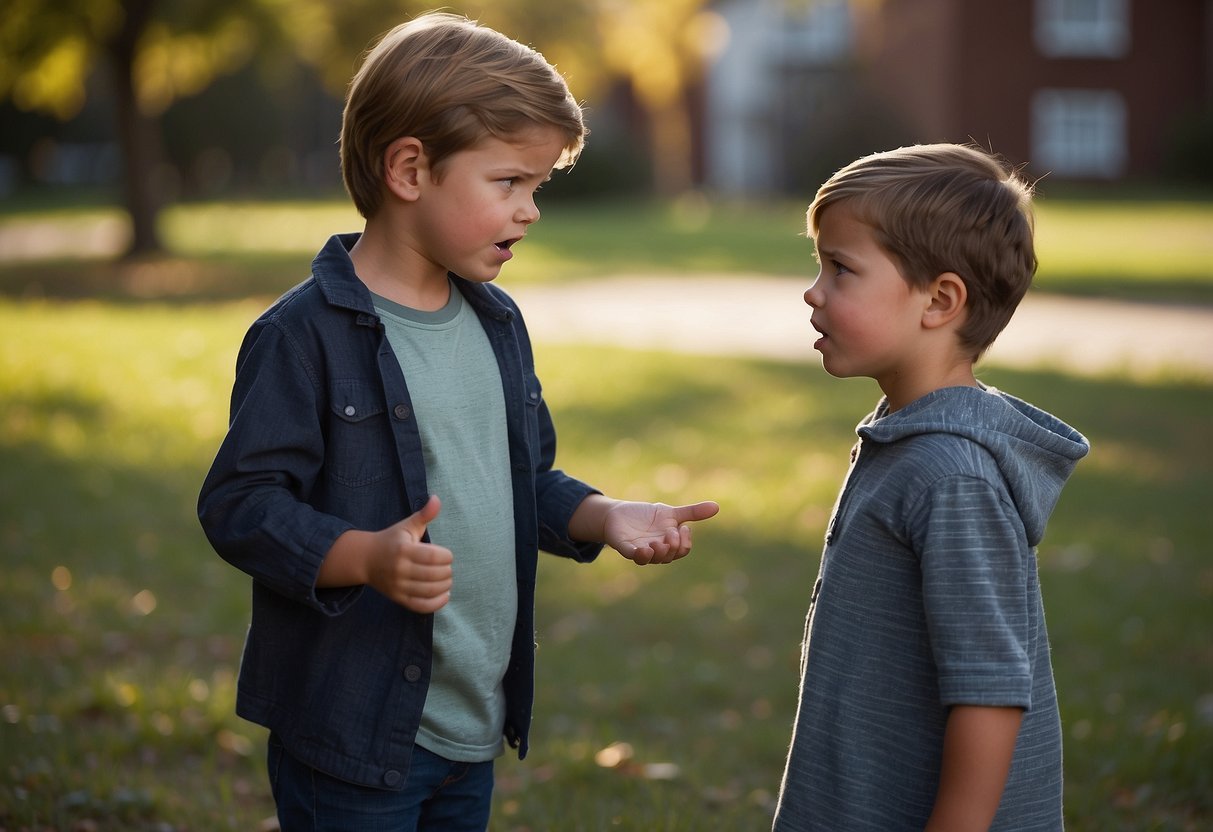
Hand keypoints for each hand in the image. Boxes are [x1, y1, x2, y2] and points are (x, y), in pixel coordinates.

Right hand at [364, 495, 452, 612]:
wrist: (365, 560)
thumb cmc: (391, 540)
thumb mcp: (406, 525)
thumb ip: (424, 514)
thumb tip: (437, 498)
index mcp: (403, 550)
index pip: (433, 556)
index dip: (447, 557)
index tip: (447, 555)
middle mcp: (399, 570)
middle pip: (434, 575)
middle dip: (447, 572)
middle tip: (447, 568)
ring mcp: (398, 586)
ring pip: (429, 591)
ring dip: (445, 586)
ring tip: (447, 580)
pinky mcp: (398, 598)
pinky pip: (420, 606)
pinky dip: (436, 604)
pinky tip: (444, 595)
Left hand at [603, 500, 719, 564]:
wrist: (619, 514)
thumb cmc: (646, 516)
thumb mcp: (671, 512)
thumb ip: (692, 512)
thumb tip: (717, 507)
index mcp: (669, 543)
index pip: (682, 550)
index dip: (685, 542)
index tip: (683, 527)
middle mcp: (657, 550)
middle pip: (670, 556)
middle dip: (673, 545)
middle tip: (671, 532)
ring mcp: (641, 550)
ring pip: (654, 559)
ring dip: (659, 552)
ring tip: (658, 542)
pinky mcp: (626, 548)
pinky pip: (634, 556)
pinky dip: (640, 555)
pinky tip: (644, 549)